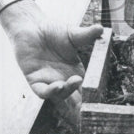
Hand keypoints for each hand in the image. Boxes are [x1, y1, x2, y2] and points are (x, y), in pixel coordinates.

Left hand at [0, 0, 102, 116]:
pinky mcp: (35, 81)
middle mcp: (63, 80)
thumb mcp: (72, 34)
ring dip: (67, 92)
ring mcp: (49, 82)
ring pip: (60, 96)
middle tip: (89, 107)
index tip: (100, 99)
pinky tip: (58, 85)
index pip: (85, 89)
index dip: (92, 97)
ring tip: (74, 82)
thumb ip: (87, 35)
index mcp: (75, 72)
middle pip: (74, 99)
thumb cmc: (51, 31)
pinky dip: (51, 91)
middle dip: (80, 106)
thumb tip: (101, 29)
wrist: (31, 26)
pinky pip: (43, 91)